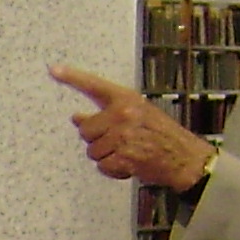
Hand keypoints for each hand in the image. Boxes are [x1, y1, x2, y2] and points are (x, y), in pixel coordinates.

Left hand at [52, 63, 216, 193]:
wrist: (185, 157)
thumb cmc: (161, 135)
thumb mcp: (137, 115)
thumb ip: (107, 114)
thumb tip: (76, 118)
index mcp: (126, 99)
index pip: (94, 86)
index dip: (72, 77)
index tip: (54, 69)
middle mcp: (123, 114)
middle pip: (85, 131)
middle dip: (97, 140)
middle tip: (119, 142)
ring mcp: (123, 136)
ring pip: (92, 151)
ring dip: (106, 157)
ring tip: (127, 152)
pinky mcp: (124, 157)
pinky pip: (102, 166)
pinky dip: (113, 170)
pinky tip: (129, 164)